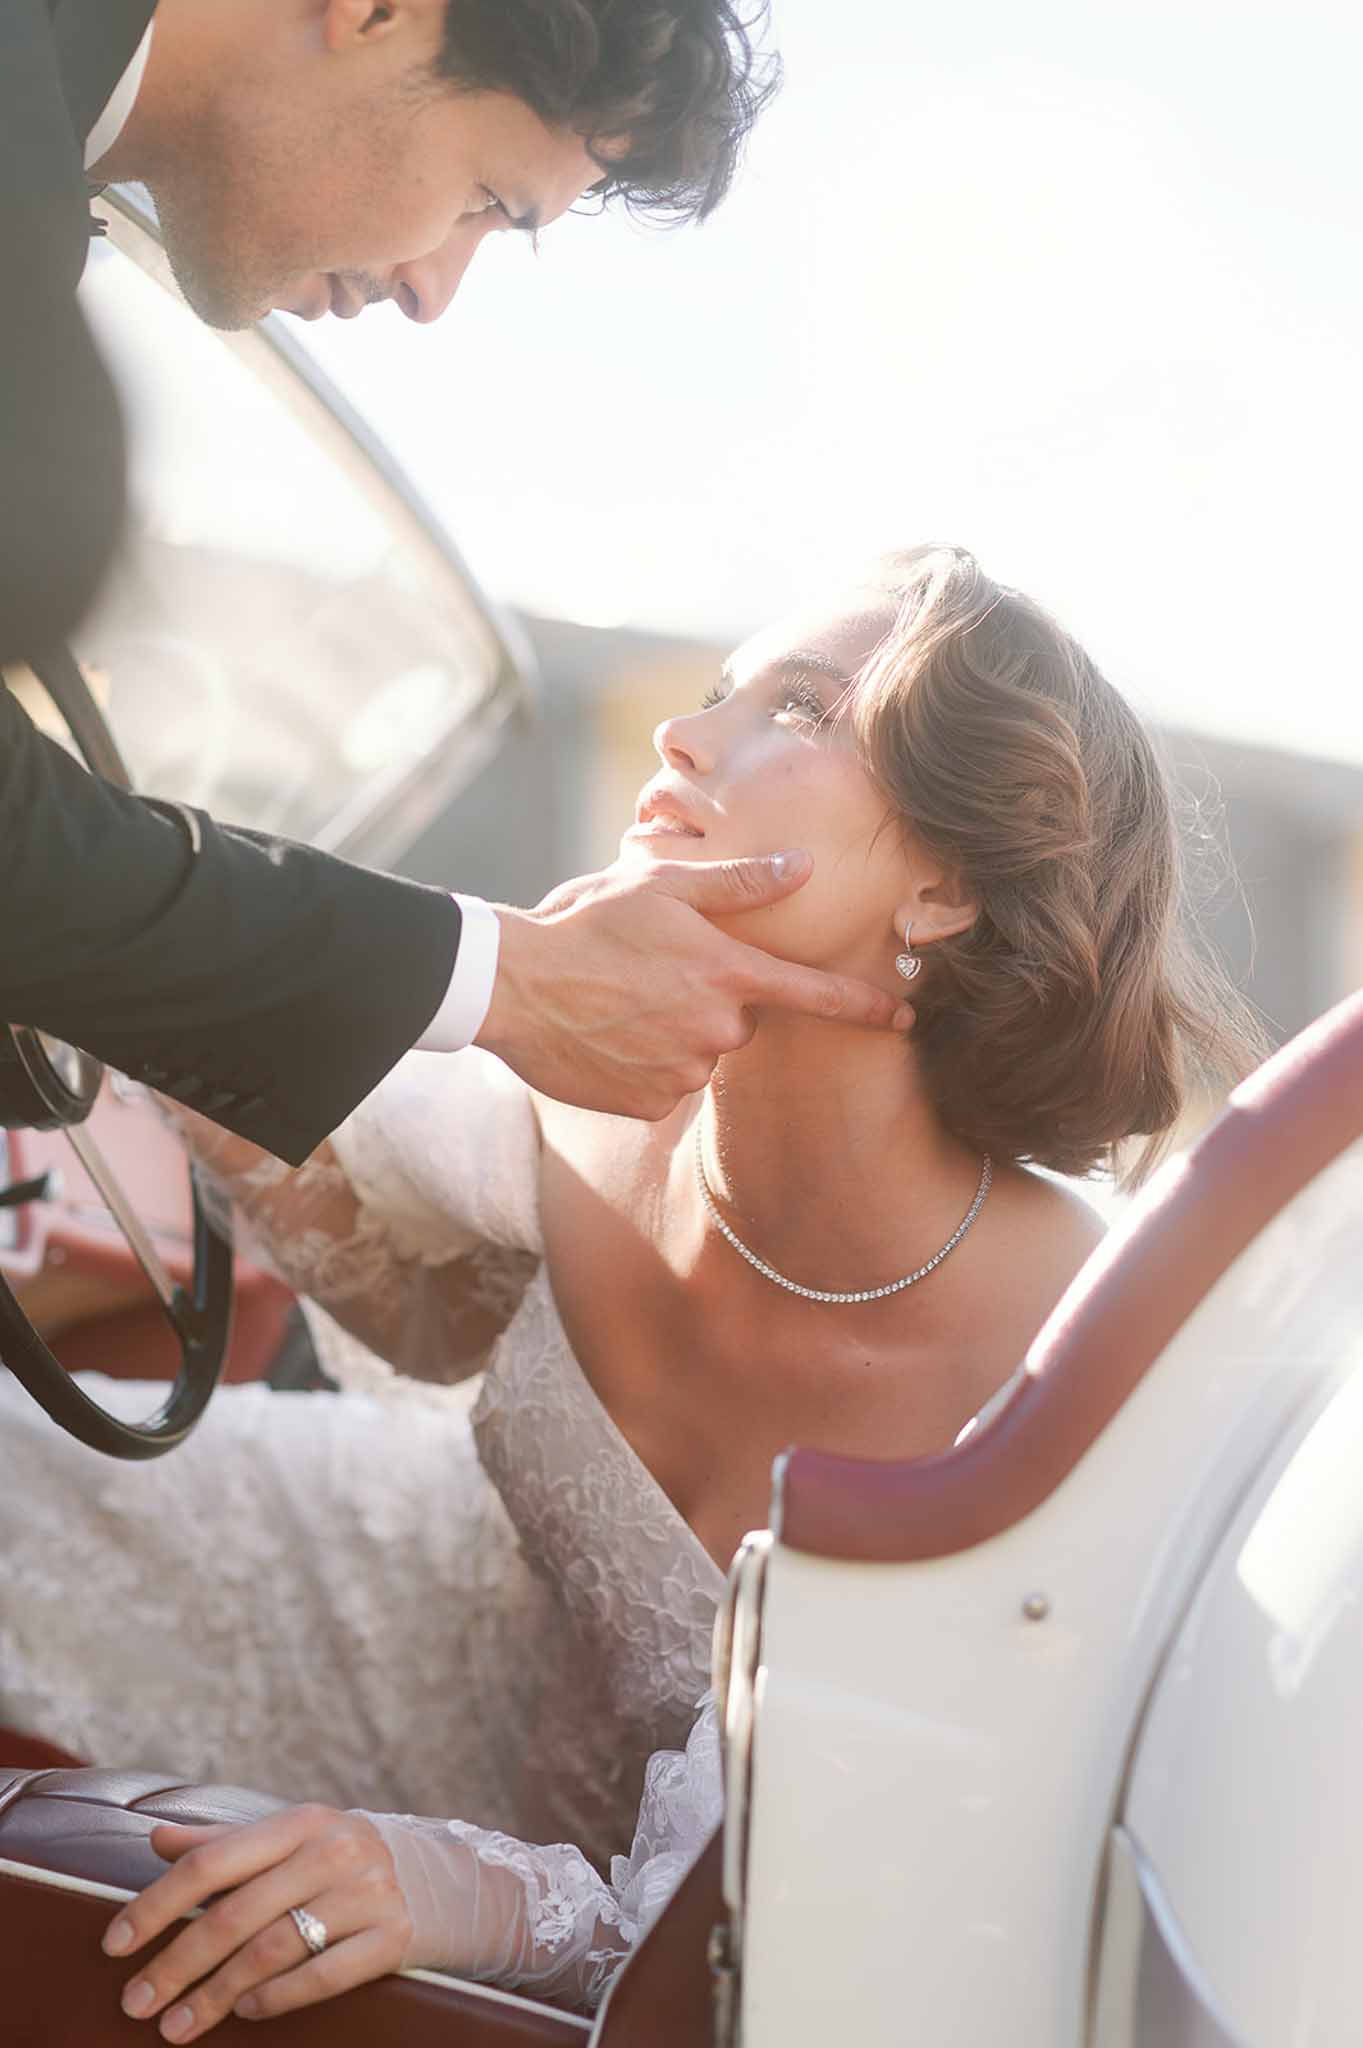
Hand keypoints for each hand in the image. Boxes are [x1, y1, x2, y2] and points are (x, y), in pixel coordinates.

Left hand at [101, 1806, 410, 2039]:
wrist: (440, 1878)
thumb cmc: (343, 1859)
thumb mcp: (291, 1837)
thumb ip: (224, 1841)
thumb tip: (157, 1841)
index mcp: (300, 1821)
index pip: (211, 1862)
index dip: (157, 1904)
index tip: (116, 1943)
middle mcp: (334, 1851)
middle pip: (236, 1915)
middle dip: (177, 1964)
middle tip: (137, 2002)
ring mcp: (366, 1894)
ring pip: (272, 1951)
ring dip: (216, 1994)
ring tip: (178, 2024)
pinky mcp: (391, 1937)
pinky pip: (322, 1976)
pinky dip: (277, 1998)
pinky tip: (246, 2011)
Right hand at [477, 850, 915, 1118]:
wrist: (511, 987)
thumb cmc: (585, 923)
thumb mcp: (661, 887)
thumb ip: (740, 882)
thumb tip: (804, 866)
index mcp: (727, 973)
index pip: (816, 994)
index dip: (867, 1007)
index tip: (908, 1017)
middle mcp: (716, 1030)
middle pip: (741, 1020)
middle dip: (711, 998)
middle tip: (654, 972)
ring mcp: (683, 1072)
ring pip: (703, 1053)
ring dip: (676, 1032)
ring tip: (621, 1002)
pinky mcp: (650, 1104)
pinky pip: (667, 1085)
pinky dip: (646, 1065)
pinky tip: (609, 1037)